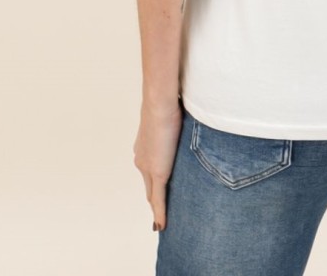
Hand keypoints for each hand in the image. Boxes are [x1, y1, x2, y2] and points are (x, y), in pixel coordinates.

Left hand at [133, 99, 182, 231]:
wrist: (160, 104)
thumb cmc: (167, 102)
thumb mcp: (172, 115)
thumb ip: (175, 123)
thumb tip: (183, 116)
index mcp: (144, 147)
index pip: (149, 171)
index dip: (153, 184)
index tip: (156, 194)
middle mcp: (142, 159)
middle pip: (149, 186)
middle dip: (154, 200)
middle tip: (160, 213)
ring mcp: (148, 168)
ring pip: (152, 194)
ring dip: (158, 207)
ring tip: (163, 220)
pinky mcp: (157, 173)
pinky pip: (158, 199)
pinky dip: (159, 213)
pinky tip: (162, 225)